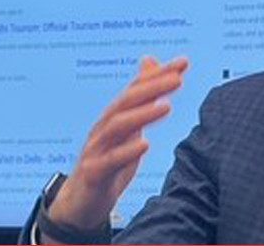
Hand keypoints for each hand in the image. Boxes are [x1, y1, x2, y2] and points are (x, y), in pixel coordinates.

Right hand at [48, 57, 187, 229]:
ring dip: (142, 115)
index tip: (183, 62)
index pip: (137, 89)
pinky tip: (145, 145)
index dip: (159, 75)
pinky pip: (108, 161)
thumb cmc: (108, 161)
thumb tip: (150, 61)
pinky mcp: (93, 173)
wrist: (80, 202)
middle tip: (177, 79)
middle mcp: (104, 127)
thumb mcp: (129, 127)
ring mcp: (96, 149)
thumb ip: (142, 97)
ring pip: (116, 127)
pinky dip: (126, 152)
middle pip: (127, 102)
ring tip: (166, 106)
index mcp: (115, 116)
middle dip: (152, 88)